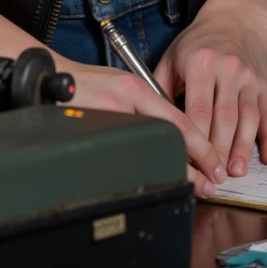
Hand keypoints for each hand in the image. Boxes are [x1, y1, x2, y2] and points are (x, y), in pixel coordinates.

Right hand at [62, 59, 227, 199]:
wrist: (51, 79)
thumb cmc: (88, 81)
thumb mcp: (124, 83)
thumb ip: (149, 103)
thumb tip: (177, 132)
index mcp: (136, 89)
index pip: (179, 123)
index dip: (201, 149)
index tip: (215, 166)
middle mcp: (124, 105)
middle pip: (167, 143)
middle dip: (192, 169)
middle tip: (207, 186)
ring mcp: (106, 123)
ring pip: (147, 155)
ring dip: (171, 174)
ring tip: (187, 188)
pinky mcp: (90, 138)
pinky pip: (123, 160)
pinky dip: (140, 174)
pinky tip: (151, 183)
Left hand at [153, 10, 266, 178]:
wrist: (236, 20)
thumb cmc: (198, 43)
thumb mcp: (173, 56)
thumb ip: (158, 87)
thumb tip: (148, 121)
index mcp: (200, 63)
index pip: (197, 109)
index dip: (195, 140)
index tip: (189, 163)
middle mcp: (228, 70)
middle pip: (224, 118)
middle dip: (218, 151)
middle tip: (212, 177)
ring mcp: (248, 78)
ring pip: (247, 119)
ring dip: (242, 149)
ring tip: (236, 172)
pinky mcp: (264, 86)